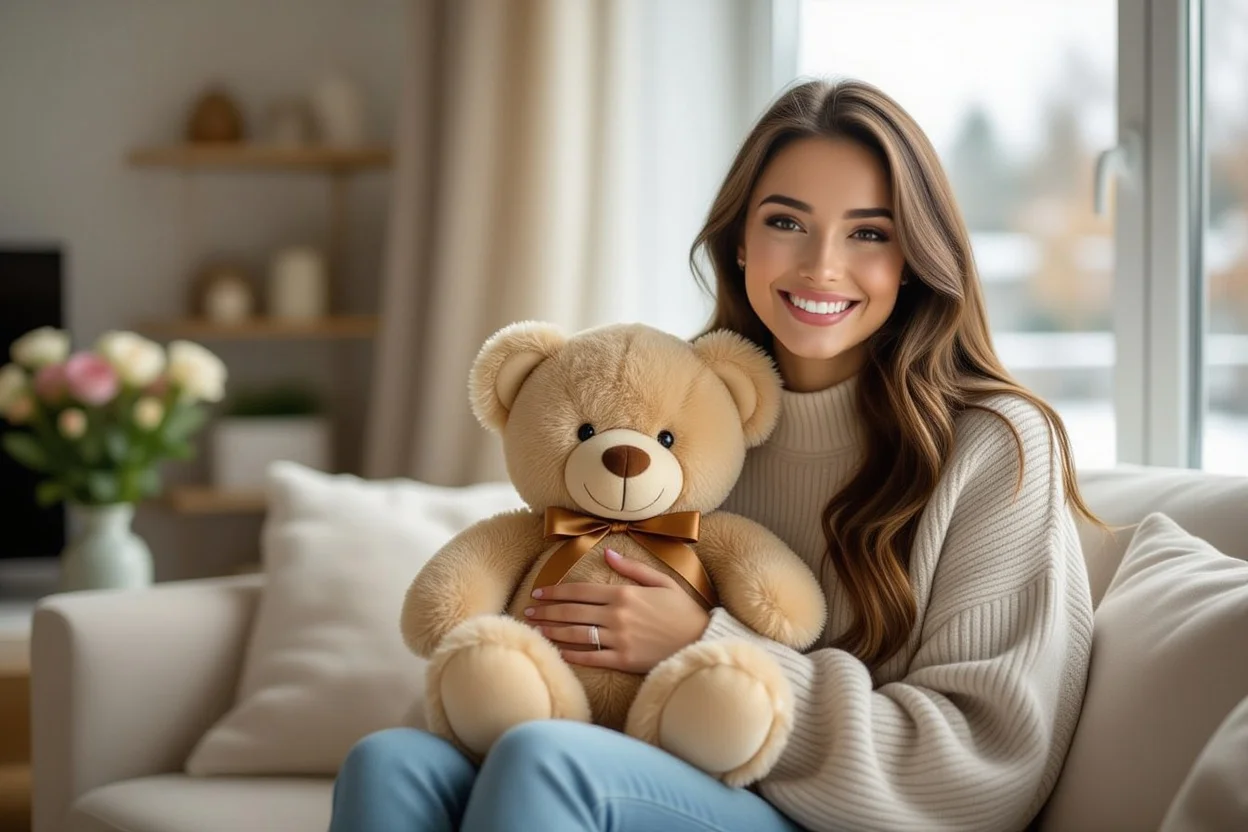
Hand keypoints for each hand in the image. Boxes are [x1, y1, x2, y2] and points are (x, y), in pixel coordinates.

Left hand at [523, 548, 710, 673]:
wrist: (701, 639)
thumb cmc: (682, 610)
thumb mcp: (661, 581)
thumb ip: (632, 568)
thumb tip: (606, 552)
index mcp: (623, 593)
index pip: (579, 591)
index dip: (555, 592)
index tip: (539, 594)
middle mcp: (617, 615)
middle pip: (572, 612)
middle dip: (546, 611)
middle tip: (528, 612)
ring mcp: (619, 638)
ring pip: (576, 634)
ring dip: (552, 631)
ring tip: (535, 630)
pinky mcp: (623, 660)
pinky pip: (591, 657)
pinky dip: (571, 654)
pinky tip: (557, 651)